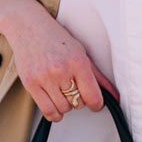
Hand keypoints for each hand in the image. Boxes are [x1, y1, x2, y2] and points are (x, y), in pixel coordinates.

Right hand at [6, 4, 117, 123]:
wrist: (28, 27)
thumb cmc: (55, 38)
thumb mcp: (80, 53)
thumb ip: (97, 77)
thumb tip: (114, 96)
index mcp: (77, 61)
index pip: (93, 97)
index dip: (97, 104)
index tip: (95, 103)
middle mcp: (61, 70)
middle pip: (78, 103)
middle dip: (78, 99)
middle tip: (73, 87)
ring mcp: (44, 78)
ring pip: (63, 109)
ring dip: (65, 105)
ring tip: (61, 91)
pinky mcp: (30, 84)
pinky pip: (47, 111)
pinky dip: (54, 113)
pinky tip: (54, 103)